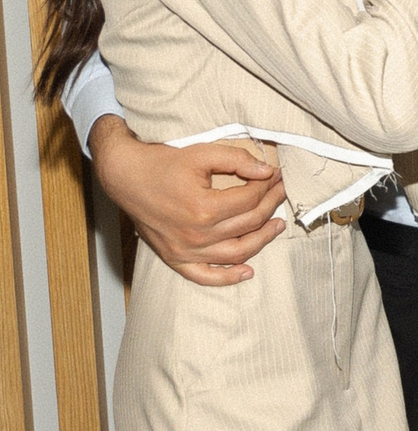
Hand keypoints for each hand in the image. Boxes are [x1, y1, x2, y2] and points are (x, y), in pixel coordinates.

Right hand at [90, 118, 285, 287]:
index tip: (276, 176)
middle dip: (270, 206)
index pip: (250, 199)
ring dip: (262, 240)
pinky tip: (248, 271)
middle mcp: (197, 235)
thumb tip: (267, 171)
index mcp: (204, 208)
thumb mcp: (201, 152)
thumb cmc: (161, 163)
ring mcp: (185, 251)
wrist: (125, 177)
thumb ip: (236, 159)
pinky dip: (228, 278)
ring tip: (276, 226)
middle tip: (279, 193)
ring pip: (237, 253)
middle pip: (248, 224)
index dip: (268, 186)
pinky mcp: (175, 259)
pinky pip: (206, 276)